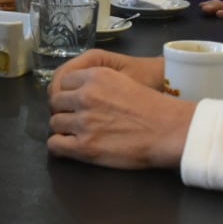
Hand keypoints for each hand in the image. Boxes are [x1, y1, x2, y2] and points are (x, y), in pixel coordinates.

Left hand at [46, 54, 195, 169]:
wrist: (169, 130)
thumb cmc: (153, 106)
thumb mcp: (122, 80)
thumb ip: (97, 83)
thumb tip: (78, 92)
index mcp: (95, 76)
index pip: (63, 82)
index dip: (68, 93)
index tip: (75, 101)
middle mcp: (85, 96)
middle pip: (56, 102)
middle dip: (64, 110)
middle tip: (76, 119)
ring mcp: (83, 122)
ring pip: (54, 123)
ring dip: (63, 128)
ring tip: (77, 134)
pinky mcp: (85, 146)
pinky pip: (55, 145)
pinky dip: (59, 146)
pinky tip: (69, 147)